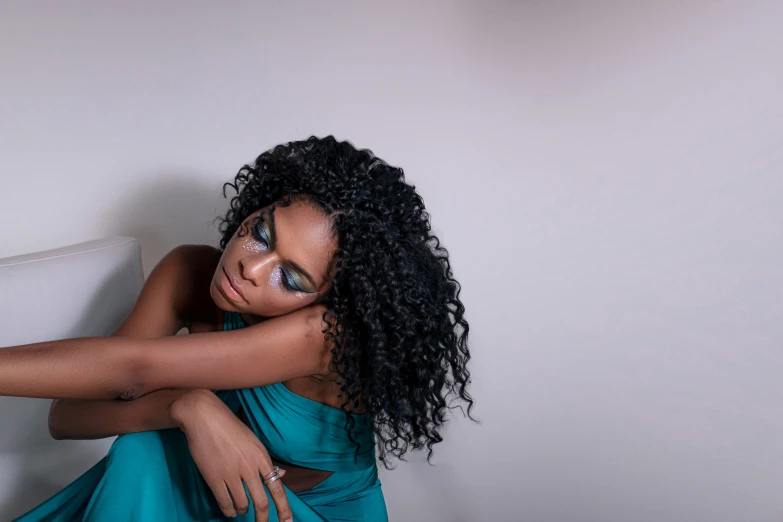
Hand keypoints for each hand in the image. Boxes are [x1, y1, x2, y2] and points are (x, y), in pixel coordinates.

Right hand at [171, 389, 292, 521]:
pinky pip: (225, 502)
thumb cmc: (230, 427)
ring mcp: (231, 474)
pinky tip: (230, 510)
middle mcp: (249, 467)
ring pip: (242, 504)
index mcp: (261, 457)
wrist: (204, 417)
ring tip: (241, 509)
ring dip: (243, 510)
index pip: (277, 487)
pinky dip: (228, 510)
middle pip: (261, 502)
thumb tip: (280, 475)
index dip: (284, 508)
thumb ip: (265, 461)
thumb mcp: (253, 441)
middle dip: (263, 518)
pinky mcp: (214, 478)